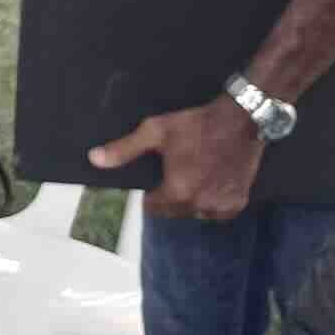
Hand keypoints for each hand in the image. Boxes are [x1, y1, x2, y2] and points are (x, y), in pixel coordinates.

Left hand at [89, 97, 267, 220]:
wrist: (241, 120)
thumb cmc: (196, 124)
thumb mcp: (155, 131)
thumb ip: (124, 150)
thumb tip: (94, 159)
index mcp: (177, 192)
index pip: (151, 208)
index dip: (151, 193)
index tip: (159, 176)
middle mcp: (199, 204)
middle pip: (173, 212)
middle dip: (170, 197)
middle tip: (178, 171)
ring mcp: (221, 206)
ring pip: (196, 213)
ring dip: (192, 201)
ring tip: (195, 175)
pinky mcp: (237, 203)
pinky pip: (217, 212)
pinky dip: (213, 202)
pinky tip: (212, 181)